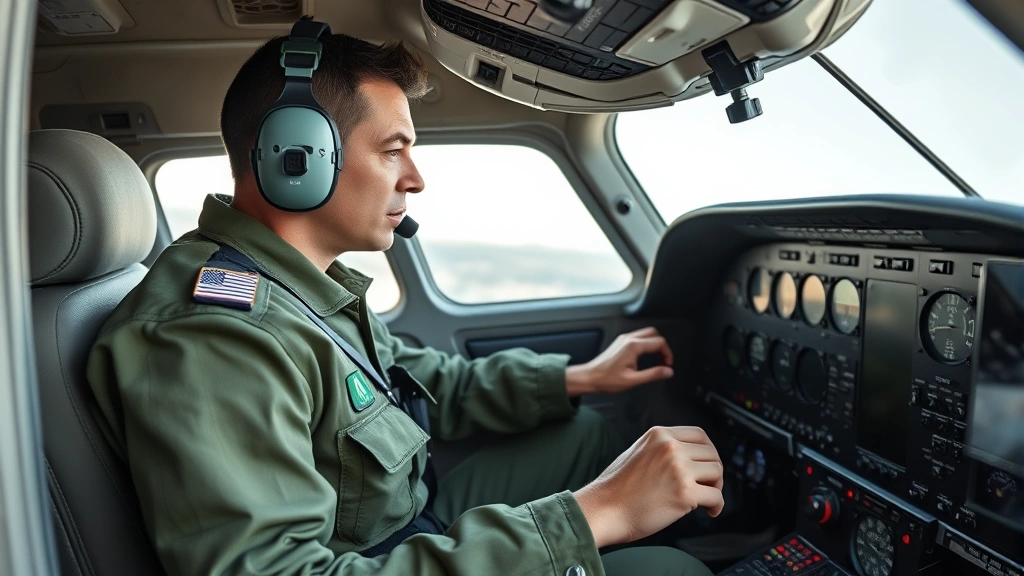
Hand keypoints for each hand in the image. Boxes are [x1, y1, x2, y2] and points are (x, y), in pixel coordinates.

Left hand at [565, 327, 673, 395]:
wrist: (589, 377)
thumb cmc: (607, 379)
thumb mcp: (633, 380)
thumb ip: (653, 374)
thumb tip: (668, 371)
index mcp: (633, 346)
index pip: (658, 342)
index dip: (667, 353)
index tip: (668, 365)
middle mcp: (628, 339)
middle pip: (653, 334)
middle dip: (662, 346)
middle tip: (664, 360)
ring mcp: (623, 339)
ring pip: (646, 334)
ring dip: (654, 345)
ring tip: (657, 360)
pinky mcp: (620, 342)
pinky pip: (638, 338)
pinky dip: (646, 344)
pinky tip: (646, 357)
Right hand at [573, 426, 723, 547]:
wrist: (604, 510)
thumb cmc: (616, 489)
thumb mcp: (638, 452)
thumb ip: (661, 450)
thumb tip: (688, 459)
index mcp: (659, 435)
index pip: (699, 435)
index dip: (708, 451)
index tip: (707, 465)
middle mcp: (670, 447)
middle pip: (711, 453)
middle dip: (713, 471)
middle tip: (707, 486)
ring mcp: (678, 469)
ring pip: (717, 472)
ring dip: (715, 487)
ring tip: (705, 499)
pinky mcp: (685, 493)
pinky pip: (716, 496)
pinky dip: (716, 506)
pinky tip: (709, 511)